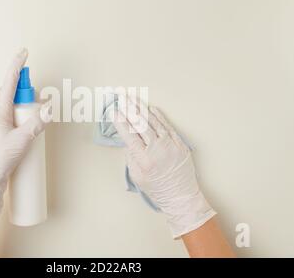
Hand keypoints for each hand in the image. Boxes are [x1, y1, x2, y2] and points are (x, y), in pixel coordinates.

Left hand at [0, 48, 50, 221]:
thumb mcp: (23, 140)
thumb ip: (37, 122)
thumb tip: (48, 109)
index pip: (9, 81)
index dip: (17, 65)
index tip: (24, 52)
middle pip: (9, 91)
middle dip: (22, 86)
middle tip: (36, 91)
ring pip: (8, 104)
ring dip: (21, 102)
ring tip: (33, 111)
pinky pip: (8, 115)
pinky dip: (18, 113)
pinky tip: (25, 123)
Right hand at [112, 97, 215, 237]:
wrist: (180, 196)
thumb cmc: (157, 189)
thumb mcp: (136, 176)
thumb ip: (131, 156)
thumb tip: (129, 139)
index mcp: (144, 160)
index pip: (129, 134)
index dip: (120, 121)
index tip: (113, 111)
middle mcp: (157, 150)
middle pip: (140, 123)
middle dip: (129, 108)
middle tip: (121, 96)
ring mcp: (170, 145)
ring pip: (154, 121)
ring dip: (141, 108)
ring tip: (133, 98)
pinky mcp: (180, 144)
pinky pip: (167, 126)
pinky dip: (158, 116)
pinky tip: (150, 108)